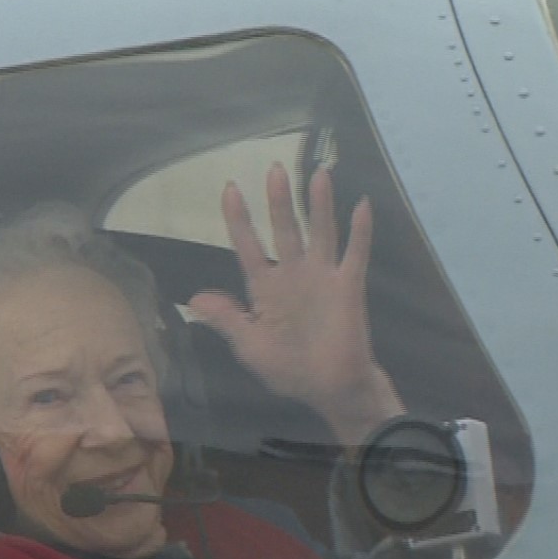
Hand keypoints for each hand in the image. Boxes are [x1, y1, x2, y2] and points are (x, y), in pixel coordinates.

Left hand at [187, 163, 402, 445]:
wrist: (331, 390)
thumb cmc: (290, 370)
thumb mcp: (251, 346)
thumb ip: (228, 319)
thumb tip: (195, 299)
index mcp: (265, 287)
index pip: (248, 245)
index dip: (239, 218)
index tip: (230, 189)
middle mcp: (293, 274)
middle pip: (284, 229)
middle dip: (279, 200)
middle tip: (274, 168)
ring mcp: (322, 277)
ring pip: (320, 232)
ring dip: (318, 204)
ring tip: (317, 174)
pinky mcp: (348, 286)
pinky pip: (355, 253)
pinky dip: (360, 230)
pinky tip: (362, 204)